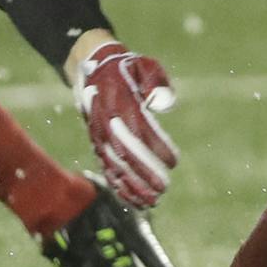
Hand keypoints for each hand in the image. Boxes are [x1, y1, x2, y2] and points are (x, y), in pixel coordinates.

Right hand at [75, 41, 178, 207]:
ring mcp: (99, 135)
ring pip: (114, 165)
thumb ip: (156, 81)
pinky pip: (107, 168)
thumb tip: (165, 103)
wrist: (92, 67)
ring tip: (152, 201)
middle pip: (125, 153)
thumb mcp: (144, 65)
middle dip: (144, 174)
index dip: (156, 147)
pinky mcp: (97, 143)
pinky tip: (134, 200)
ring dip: (132, 185)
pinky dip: (119, 185)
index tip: (174, 162)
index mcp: (120, 102)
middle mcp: (106, 122)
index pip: (139, 130)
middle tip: (163, 189)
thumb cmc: (127, 67)